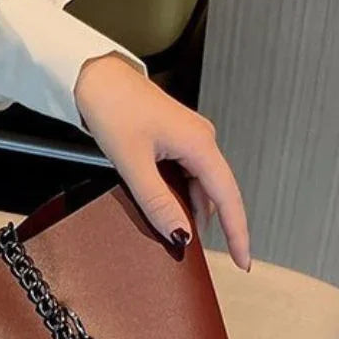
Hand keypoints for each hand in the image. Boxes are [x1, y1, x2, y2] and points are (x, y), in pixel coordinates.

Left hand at [74, 54, 250, 270]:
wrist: (94, 77)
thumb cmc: (113, 109)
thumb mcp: (133, 164)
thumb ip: (158, 202)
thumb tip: (180, 235)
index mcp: (200, 144)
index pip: (228, 198)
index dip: (238, 232)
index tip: (244, 261)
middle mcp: (201, 140)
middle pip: (216, 194)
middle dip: (210, 227)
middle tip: (197, 258)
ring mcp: (189, 139)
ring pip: (199, 186)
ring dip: (191, 212)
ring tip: (176, 237)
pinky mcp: (174, 139)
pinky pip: (186, 176)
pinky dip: (179, 197)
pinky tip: (166, 211)